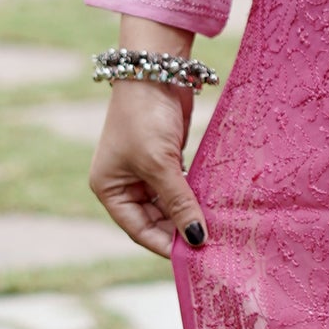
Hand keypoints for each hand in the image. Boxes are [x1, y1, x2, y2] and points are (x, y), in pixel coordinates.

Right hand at [90, 77, 206, 258]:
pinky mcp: (167, 160)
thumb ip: (178, 202)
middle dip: (181, 230)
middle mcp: (125, 184)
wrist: (157, 71)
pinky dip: (196, 197)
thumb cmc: (145, 118)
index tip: (195, 257)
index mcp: (109, 189)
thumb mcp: (160, 165)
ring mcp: (146, 172)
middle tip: (213, 244)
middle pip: (156, 220)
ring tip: (218, 229)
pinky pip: (182, 188)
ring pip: (171, 206)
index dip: (165, 244)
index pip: (139, 230)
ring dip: (191, 215)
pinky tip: (215, 208)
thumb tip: (196, 239)